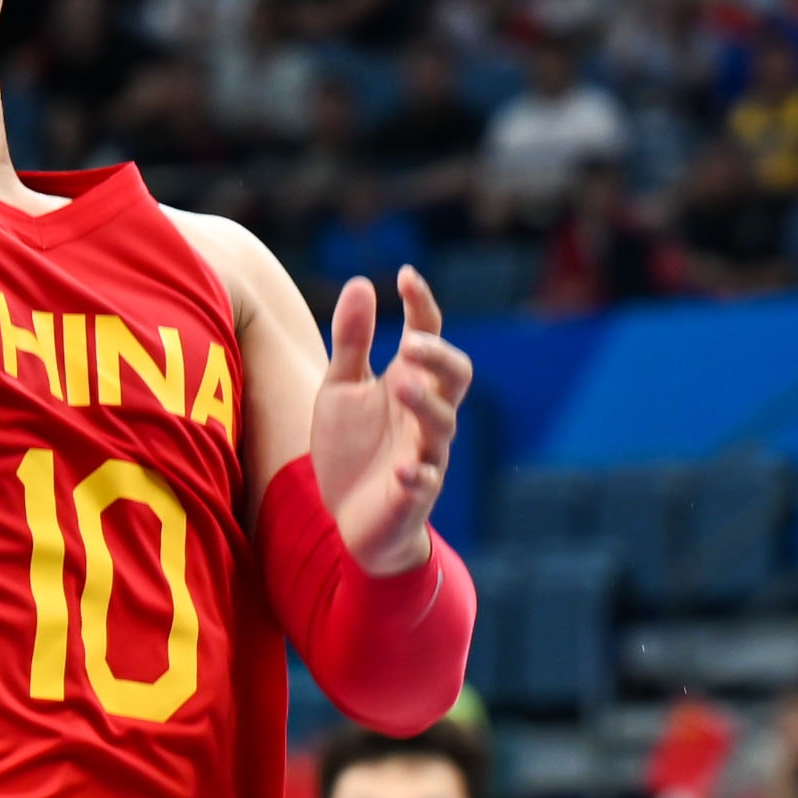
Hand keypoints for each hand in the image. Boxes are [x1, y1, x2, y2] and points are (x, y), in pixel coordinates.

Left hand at [309, 266, 471, 573]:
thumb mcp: (342, 388)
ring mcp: (425, 454)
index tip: (406, 276)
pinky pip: (426, 483)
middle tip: (410, 342)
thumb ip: (352, 340)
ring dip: (425, 405)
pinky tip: (403, 470)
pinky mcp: (414, 495)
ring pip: (443, 424)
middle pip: (454, 376)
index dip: (423, 305)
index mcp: (410, 382)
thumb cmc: (353, 449)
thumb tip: (361, 282)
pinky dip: (418, 476)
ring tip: (400, 387)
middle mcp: (425, 414)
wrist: (350, 520)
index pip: (428, 335)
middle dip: (438, 356)